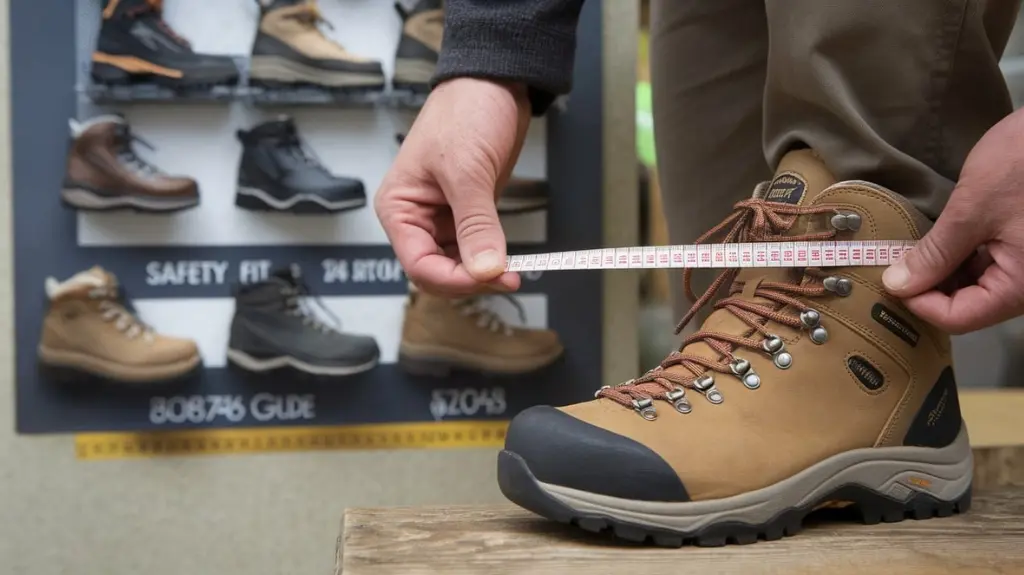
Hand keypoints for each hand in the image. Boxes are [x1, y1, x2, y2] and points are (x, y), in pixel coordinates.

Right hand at [375, 78, 530, 295]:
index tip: (489, 277)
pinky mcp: (469, 214)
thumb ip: (476, 225)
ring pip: (458, 266)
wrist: (494, 81)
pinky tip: (510, 260)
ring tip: (513, 272)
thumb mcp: (467, 172)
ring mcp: (444, 218)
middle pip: (437, 272)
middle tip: (508, 277)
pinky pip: (476, 250)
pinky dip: (492, 259)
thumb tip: (485, 269)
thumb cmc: (466, 112)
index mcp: (399, 207)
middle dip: (470, 279)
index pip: (418, 264)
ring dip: (483, 273)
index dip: (453, 279)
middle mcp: (417, 218)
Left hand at [882, 108, 1023, 333]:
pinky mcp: (1022, 246)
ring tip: (911, 251)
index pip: (959, 318)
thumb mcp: (972, 210)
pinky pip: (987, 264)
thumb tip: (897, 284)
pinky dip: (959, 257)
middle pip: (967, 305)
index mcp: (1021, 286)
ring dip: (941, 272)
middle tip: (893, 264)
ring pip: (975, 285)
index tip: (889, 279)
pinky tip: (938, 240)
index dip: (918, 303)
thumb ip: (936, 253)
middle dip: (928, 287)